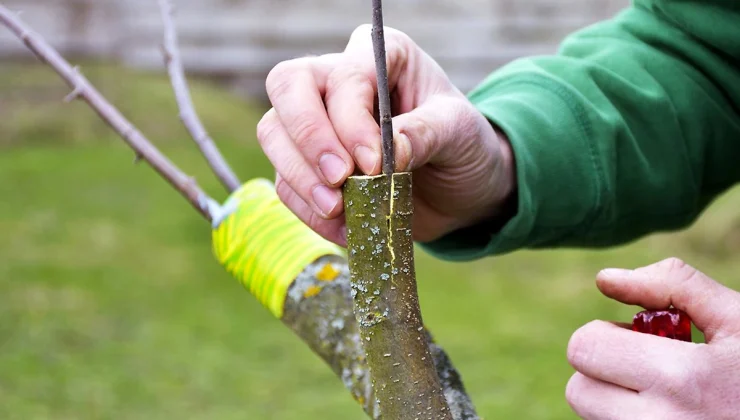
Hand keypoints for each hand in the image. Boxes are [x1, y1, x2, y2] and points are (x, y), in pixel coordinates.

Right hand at [257, 25, 515, 245]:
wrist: (460, 190)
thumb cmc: (464, 147)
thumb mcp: (460, 132)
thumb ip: (424, 134)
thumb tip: (386, 154)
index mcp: (379, 57)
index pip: (344, 77)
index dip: (350, 122)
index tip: (374, 164)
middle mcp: (338, 79)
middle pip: (288, 87)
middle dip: (309, 139)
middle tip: (339, 181)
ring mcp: (316, 122)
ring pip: (274, 134)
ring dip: (300, 178)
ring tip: (338, 210)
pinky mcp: (308, 166)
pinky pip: (286, 183)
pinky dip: (308, 210)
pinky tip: (344, 227)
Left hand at [566, 258, 739, 418]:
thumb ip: (673, 287)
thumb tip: (606, 279)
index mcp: (683, 378)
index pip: (584, 348)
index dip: (605, 335)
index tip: (638, 339)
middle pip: (578, 392)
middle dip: (603, 371)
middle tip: (647, 368)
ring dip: (614, 402)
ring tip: (665, 395)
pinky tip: (670, 416)